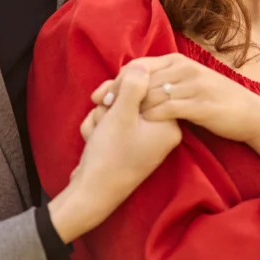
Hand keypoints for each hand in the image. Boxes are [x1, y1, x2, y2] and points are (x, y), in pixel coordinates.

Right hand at [62, 60, 181, 234]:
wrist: (89, 193)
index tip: (110, 103)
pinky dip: (99, 127)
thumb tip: (141, 66)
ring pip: (118, 107)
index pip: (149, 86)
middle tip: (102, 118)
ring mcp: (144, 137)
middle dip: (109, 105)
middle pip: (133, 96)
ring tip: (96, 134)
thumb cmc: (109, 155)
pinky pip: (113, 122)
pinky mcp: (128, 142)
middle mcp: (161, 130)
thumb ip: (132, 85)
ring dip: (101, 116)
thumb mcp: (121, 115)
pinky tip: (93, 140)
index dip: (123, 88)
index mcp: (169, 124)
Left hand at [81, 53, 259, 145]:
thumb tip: (135, 83)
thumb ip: (165, 80)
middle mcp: (184, 69)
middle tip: (100, 109)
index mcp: (178, 61)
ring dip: (131, 107)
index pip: (138, 66)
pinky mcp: (201, 104)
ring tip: (115, 121)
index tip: (98, 96)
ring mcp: (193, 85)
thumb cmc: (215, 101)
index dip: (115, 81)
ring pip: (153, 93)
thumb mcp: (189, 82)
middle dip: (118, 94)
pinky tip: (141, 125)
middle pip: (141, 78)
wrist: (249, 113)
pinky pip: (170, 108)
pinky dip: (152, 116)